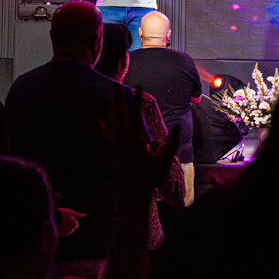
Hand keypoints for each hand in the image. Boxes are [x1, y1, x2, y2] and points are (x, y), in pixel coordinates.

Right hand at [56, 208, 84, 236]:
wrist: (50, 217)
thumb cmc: (61, 213)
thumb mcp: (70, 211)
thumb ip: (77, 214)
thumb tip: (84, 215)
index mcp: (74, 223)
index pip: (76, 226)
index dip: (72, 223)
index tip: (68, 220)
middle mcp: (71, 229)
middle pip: (72, 230)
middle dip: (69, 227)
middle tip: (64, 222)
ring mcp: (65, 232)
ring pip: (68, 232)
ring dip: (66, 229)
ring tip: (61, 224)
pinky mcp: (60, 234)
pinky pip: (63, 234)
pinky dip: (62, 231)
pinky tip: (59, 227)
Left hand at [99, 88, 178, 203]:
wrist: (131, 193)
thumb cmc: (150, 177)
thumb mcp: (164, 161)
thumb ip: (172, 144)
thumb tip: (179, 127)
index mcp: (135, 141)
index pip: (135, 115)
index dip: (136, 100)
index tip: (137, 88)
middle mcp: (122, 142)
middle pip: (120, 115)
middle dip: (120, 99)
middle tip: (118, 84)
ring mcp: (114, 147)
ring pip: (111, 123)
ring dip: (111, 109)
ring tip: (109, 96)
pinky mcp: (111, 152)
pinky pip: (105, 134)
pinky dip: (103, 125)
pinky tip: (99, 118)